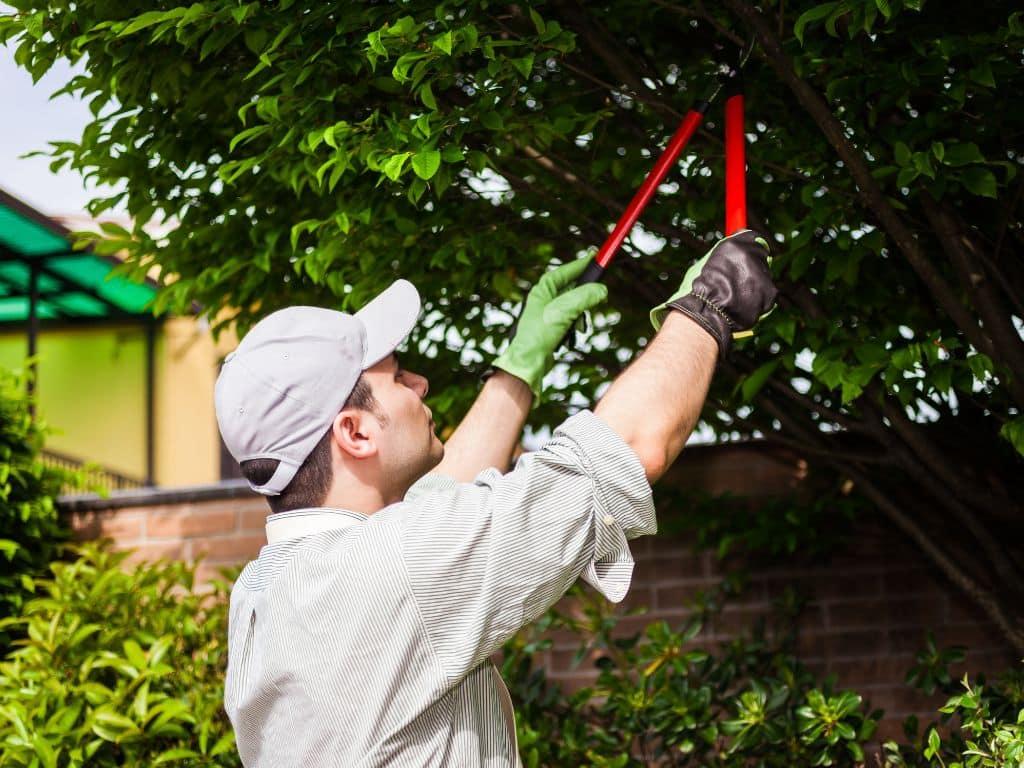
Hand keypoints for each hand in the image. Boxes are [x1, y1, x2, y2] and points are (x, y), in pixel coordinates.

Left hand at [493, 257, 607, 397]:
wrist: (528, 362)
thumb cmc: (538, 335)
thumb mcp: (563, 312)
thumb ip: (583, 297)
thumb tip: (601, 290)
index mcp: (543, 289)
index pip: (566, 271)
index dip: (582, 264)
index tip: (597, 256)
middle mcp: (545, 298)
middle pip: (573, 289)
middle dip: (585, 297)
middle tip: (599, 297)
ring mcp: (548, 313)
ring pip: (575, 306)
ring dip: (581, 316)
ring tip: (579, 327)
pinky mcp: (553, 327)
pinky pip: (571, 320)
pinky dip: (575, 327)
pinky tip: (572, 336)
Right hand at [649, 230, 776, 355]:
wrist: (708, 311)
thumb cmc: (704, 290)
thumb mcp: (710, 263)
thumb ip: (728, 254)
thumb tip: (741, 248)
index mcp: (733, 245)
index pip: (753, 239)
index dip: (751, 248)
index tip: (750, 255)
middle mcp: (750, 254)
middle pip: (761, 258)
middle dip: (753, 268)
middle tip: (740, 282)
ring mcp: (762, 272)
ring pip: (764, 277)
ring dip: (755, 285)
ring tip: (737, 296)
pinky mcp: (770, 290)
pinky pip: (768, 294)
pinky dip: (759, 301)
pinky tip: (745, 305)